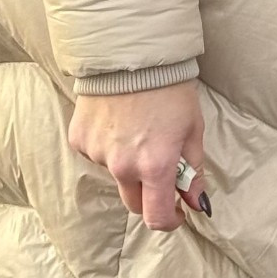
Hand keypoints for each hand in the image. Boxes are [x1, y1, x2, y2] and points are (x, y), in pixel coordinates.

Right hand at [68, 81, 207, 232]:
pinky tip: (119, 122)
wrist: (131, 56)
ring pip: (116, 175)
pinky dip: (109, 147)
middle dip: (150, 195)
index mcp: (155, 166)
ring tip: (139, 130)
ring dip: (128, 164)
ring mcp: (98, 154)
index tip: (178, 213)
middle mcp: (123, 166)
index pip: (156, 217)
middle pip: (134, 203)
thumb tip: (196, 202)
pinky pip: (97, 155)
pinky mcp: (80, 140)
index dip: (170, 221)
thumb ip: (193, 170)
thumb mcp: (192, 129)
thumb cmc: (170, 91)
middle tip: (160, 169)